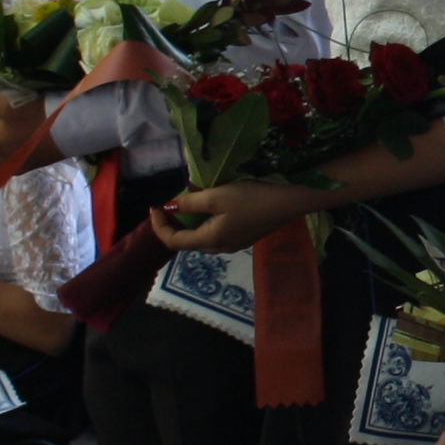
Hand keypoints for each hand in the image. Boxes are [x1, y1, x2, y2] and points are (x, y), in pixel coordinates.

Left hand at [155, 178, 314, 255]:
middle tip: (167, 204)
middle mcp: (220, 248)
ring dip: (188, 224)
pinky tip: (209, 207)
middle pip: (186, 242)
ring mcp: (233, 245)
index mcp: (210, 240)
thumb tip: (168, 207)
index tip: (155, 206)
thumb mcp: (217, 196)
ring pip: (201, 239)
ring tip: (185, 203)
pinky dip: (203, 223)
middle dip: (172, 225)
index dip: (159, 226)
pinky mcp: (243, 238)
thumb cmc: (252, 198)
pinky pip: (214, 234)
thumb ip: (189, 203)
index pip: (173, 241)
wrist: (290, 204)